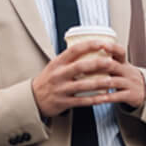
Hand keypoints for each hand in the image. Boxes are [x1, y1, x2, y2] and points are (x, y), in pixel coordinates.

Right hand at [31, 40, 145, 117]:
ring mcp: (61, 89)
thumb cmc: (48, 80)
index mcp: (57, 62)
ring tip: (112, 80)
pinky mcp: (64, 102)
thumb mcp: (54, 66)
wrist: (33, 99)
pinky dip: (95, 99)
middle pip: (81, 67)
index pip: (74, 50)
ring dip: (100, 83)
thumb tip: (88, 47)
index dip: (90, 45)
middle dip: (98, 64)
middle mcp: (59, 74)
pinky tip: (105, 98)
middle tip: (112, 62)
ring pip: (83, 85)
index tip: (103, 43)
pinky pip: (82, 101)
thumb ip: (69, 59)